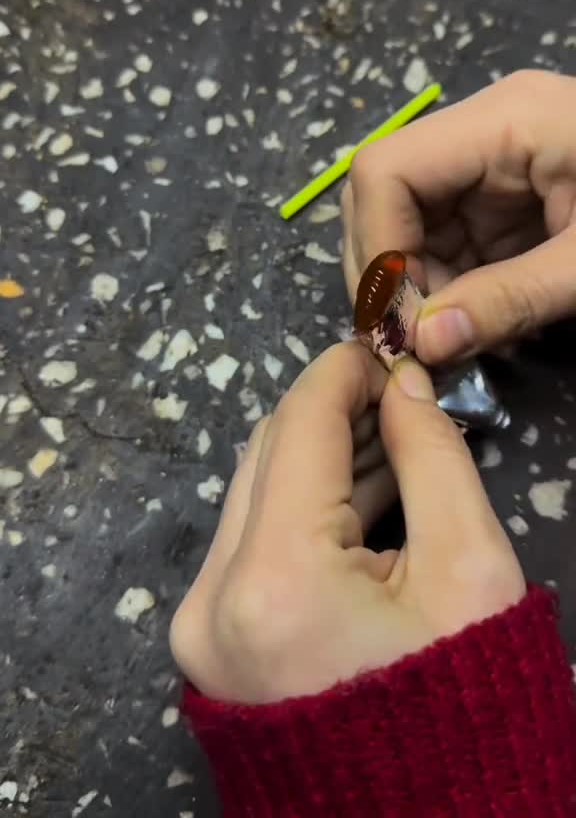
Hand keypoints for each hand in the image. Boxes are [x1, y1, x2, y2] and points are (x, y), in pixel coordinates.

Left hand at [170, 344, 523, 704]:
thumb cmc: (465, 701)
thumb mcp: (471, 572)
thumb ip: (433, 459)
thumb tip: (402, 387)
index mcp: (275, 581)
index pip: (299, 428)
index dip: (342, 373)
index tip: (383, 348)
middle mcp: (213, 599)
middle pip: (267, 456)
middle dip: (331, 413)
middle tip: (395, 393)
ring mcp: (201, 626)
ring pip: (255, 495)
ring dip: (318, 459)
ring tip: (388, 436)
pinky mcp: (209, 643)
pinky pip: (252, 544)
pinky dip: (302, 510)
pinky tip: (358, 492)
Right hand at [342, 69, 575, 364]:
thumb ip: (510, 300)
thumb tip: (423, 346)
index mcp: (505, 121)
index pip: (386, 169)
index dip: (376, 246)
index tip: (396, 322)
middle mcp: (486, 133)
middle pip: (389, 194)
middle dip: (392, 272)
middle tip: (415, 341)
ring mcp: (497, 164)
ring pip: (415, 224)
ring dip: (420, 288)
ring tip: (452, 341)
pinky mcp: (512, 197)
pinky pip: (455, 241)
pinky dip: (453, 288)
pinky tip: (476, 324)